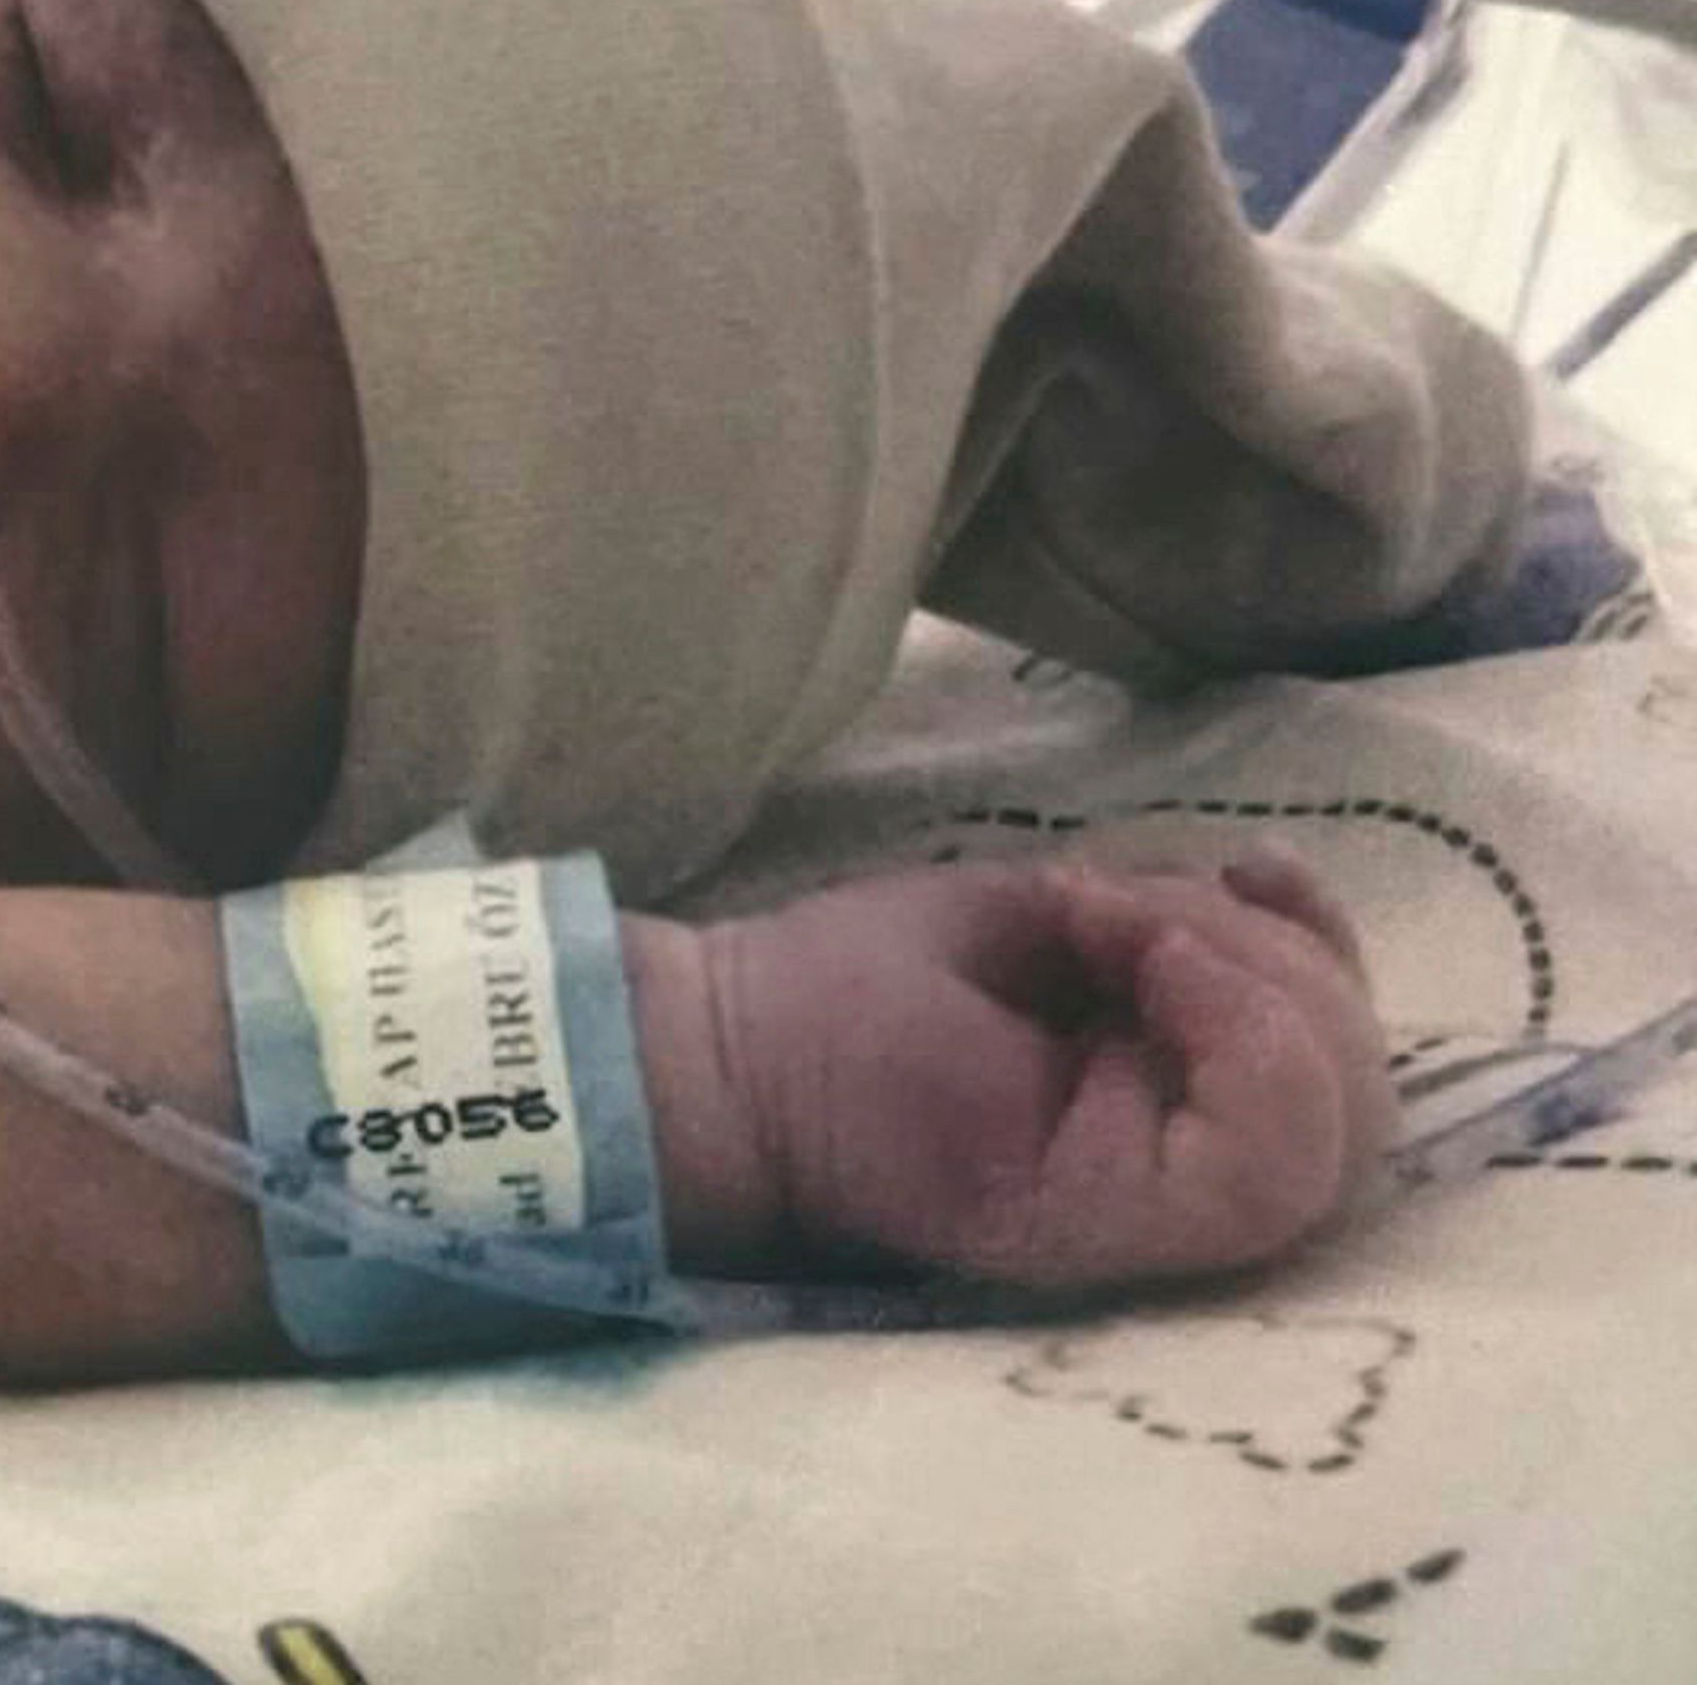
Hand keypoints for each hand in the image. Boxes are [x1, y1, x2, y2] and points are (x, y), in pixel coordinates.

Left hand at [672, 851, 1391, 1288]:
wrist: (735, 1044)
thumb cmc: (870, 984)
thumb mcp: (1062, 919)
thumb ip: (1181, 931)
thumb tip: (1271, 907)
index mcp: (1180, 1102)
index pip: (1340, 1055)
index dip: (1326, 950)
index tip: (1244, 868)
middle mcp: (1189, 1169)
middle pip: (1362, 1090)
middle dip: (1290, 959)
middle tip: (1144, 908)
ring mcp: (1165, 1216)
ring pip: (1341, 1135)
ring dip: (1266, 990)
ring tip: (1132, 932)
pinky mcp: (1123, 1230)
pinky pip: (1266, 1170)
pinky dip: (1244, 1041)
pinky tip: (1150, 968)